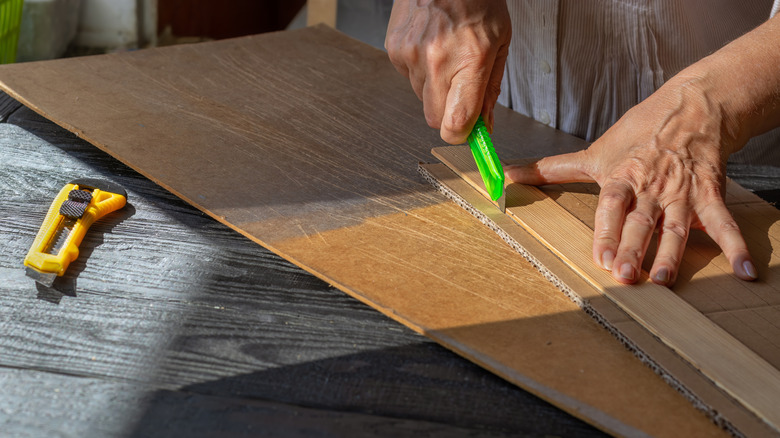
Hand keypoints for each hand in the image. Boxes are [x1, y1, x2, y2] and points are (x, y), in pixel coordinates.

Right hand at [385, 0, 510, 143]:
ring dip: (434, 87)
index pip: (456, 123)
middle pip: (435, 119)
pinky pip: (407, 77)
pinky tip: (431, 45)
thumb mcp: (500, 43)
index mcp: (471, 60)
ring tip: (446, 55)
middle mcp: (438, 61)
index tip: (468, 133)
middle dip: (449, 112)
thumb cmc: (477, 0)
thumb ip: (490, 90)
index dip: (461, 135)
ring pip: (420, 98)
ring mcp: (412, 55)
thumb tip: (483, 126)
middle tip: (460, 91)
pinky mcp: (395, 49)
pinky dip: (419, 69)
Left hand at [505, 75, 756, 285]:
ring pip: (676, 228)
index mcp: (621, 178)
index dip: (606, 231)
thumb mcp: (593, 151)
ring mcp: (681, 192)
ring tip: (664, 281)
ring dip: (671, 255)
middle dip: (633, 249)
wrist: (690, 107)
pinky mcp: (708, 193)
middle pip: (641, 222)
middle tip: (625, 276)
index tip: (600, 256)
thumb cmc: (637, 133)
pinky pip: (723, 222)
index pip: (611, 207)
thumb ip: (551, 170)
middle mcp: (650, 188)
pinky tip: (745, 271)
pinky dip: (735, 246)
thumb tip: (505, 175)